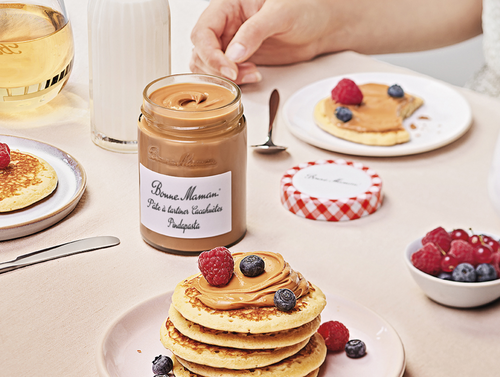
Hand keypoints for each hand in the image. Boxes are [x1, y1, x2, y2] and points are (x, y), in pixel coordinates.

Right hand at [189, 0, 334, 83]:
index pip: (203, 32)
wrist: (319, 26)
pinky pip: (224, 73)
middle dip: (218, 69)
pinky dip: (233, 81)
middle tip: (240, 75)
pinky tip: (252, 77)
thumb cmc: (304, 9)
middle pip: (201, 52)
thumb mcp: (280, 14)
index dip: (211, 54)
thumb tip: (233, 53)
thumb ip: (255, 32)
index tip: (229, 69)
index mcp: (228, 6)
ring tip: (251, 75)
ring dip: (224, 77)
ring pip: (208, 65)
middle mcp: (225, 24)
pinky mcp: (240, 59)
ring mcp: (231, 43)